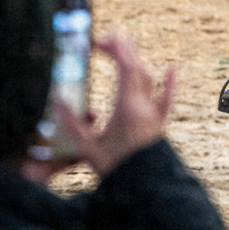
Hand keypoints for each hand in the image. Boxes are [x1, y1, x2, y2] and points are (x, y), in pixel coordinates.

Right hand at [54, 34, 175, 177]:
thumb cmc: (116, 170)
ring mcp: (155, 114)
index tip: (98, 41)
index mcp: (128, 107)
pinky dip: (169, 82)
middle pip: (137, 67)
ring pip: (149, 79)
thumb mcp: (87, 148)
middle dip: (122, 49)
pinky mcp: (161, 124)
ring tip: (123, 52)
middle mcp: (145, 105)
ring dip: (136, 61)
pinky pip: (167, 98)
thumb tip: (56, 99)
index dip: (114, 49)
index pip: (125, 66)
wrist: (145, 188)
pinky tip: (172, 68)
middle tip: (105, 40)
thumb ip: (71, 124)